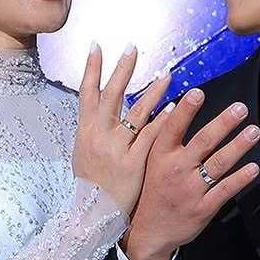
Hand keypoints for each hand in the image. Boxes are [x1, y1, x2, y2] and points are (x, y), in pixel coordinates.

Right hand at [73, 43, 171, 213]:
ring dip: (154, 91)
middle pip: (112, 95)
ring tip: (168, 74)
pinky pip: (152, 136)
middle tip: (133, 47)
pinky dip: (163, 120)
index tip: (96, 45)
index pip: (87, 92)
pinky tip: (176, 107)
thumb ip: (93, 129)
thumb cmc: (90, 182)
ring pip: (137, 113)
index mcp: (85, 130)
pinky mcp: (134, 163)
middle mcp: (99, 135)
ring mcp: (116, 148)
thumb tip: (97, 108)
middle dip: (122, 70)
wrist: (92, 213)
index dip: (91, 68)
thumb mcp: (83, 152)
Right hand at [121, 88, 259, 259]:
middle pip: (203, 142)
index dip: (185, 110)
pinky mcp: (204, 207)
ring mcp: (191, 189)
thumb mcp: (149, 162)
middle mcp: (176, 169)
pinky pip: (225, 189)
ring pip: (218, 163)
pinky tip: (253, 167)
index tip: (198, 93)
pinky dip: (240, 178)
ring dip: (238, 146)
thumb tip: (174, 106)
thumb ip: (161, 136)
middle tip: (240, 109)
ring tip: (253, 132)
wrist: (148, 233)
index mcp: (161, 156)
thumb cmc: (151, 191)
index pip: (173, 128)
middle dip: (224, 123)